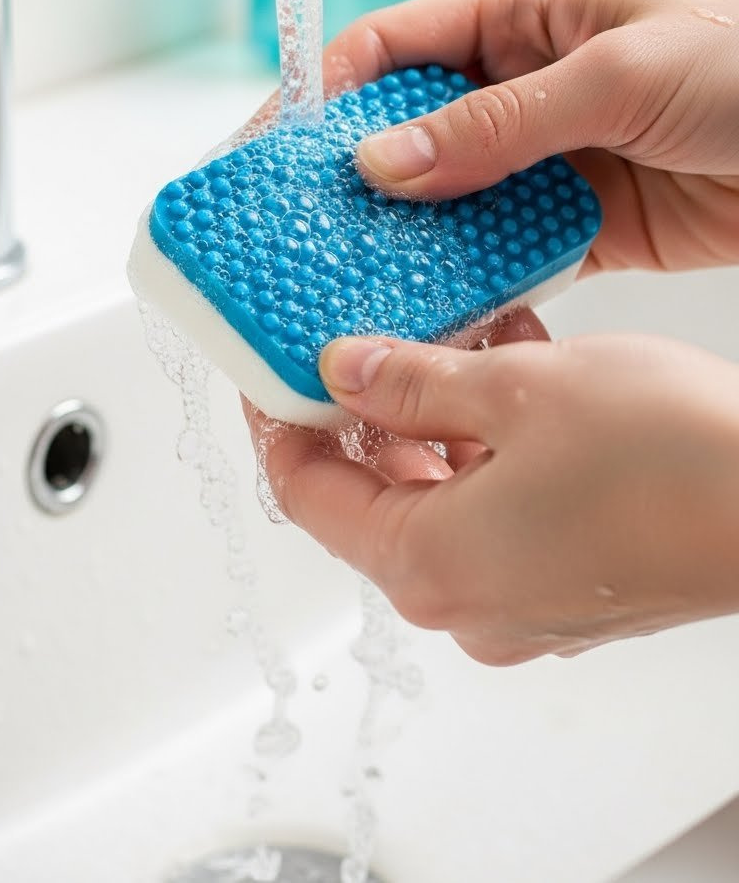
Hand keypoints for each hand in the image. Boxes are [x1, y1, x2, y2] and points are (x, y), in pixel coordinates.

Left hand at [250, 329, 738, 663]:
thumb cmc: (668, 458)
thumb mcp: (516, 389)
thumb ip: (413, 380)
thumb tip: (343, 370)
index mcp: (429, 565)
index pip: (307, 495)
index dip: (280, 423)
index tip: (269, 368)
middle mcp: (469, 602)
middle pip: (375, 498)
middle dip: (365, 413)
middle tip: (361, 336)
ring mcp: (525, 600)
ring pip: (444, 497)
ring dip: (438, 418)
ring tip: (451, 336)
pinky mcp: (574, 584)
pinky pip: (501, 509)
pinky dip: (492, 446)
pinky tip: (515, 374)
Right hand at [321, 0, 738, 274]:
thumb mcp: (618, 74)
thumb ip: (499, 122)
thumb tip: (387, 158)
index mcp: (523, 14)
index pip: (396, 45)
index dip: (329, 93)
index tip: (280, 149)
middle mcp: (523, 84)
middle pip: (409, 130)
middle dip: (354, 178)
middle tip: (298, 229)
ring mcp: (546, 158)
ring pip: (449, 199)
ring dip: (406, 237)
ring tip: (349, 280)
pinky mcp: (578, 224)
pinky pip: (504, 251)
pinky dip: (469, 279)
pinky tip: (431, 306)